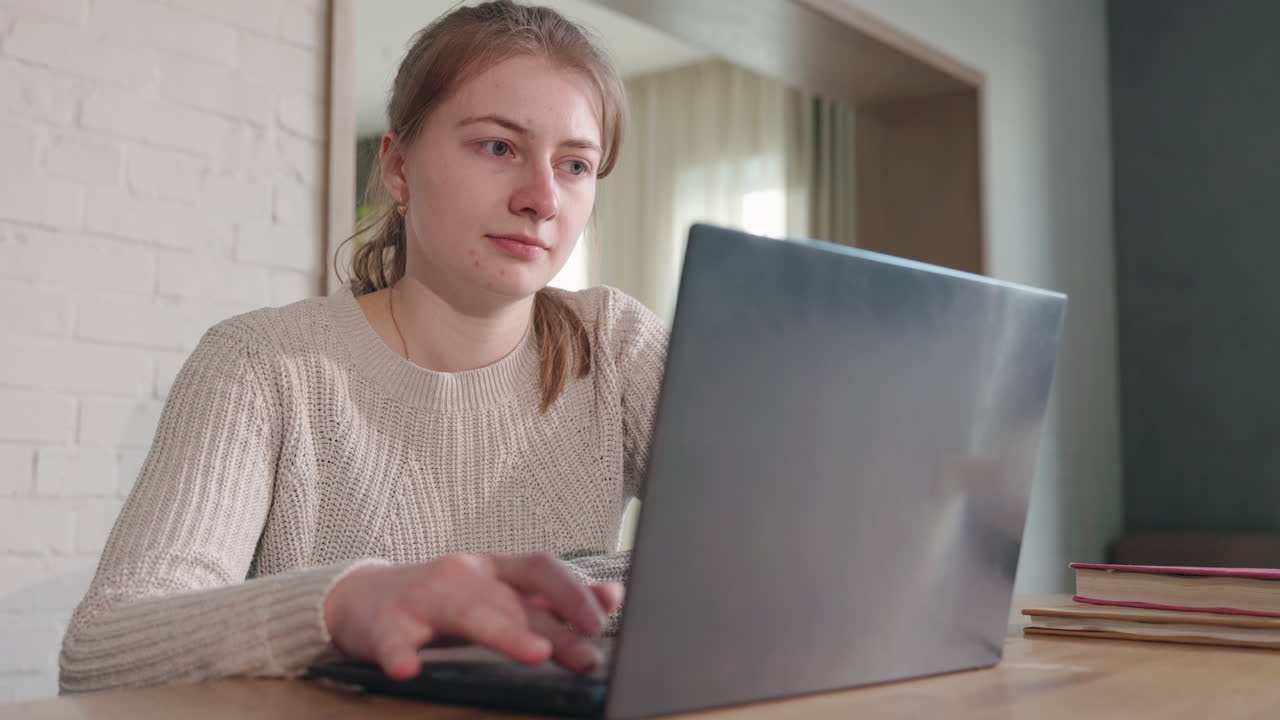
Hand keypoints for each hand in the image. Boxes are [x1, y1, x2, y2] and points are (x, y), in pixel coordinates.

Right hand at [323, 553, 622, 679]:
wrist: (361, 596)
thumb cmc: (441, 599)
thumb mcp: (497, 593)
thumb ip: (549, 600)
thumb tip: (611, 597)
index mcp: (493, 569)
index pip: (540, 569)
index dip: (573, 591)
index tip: (602, 619)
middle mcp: (463, 575)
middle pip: (512, 598)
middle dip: (553, 627)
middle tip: (585, 655)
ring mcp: (423, 596)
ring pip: (467, 610)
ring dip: (503, 632)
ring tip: (533, 654)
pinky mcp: (384, 621)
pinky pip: (392, 637)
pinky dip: (400, 652)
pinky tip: (409, 670)